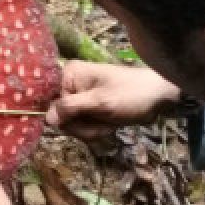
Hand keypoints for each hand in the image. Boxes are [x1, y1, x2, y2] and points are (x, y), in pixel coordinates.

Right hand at [45, 61, 181, 140]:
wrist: (158, 97)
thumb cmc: (131, 94)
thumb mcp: (100, 102)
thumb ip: (71, 109)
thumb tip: (46, 119)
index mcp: (69, 74)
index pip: (50, 103)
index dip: (65, 117)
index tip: (83, 119)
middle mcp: (71, 84)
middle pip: (61, 117)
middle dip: (81, 126)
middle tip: (101, 123)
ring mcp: (80, 97)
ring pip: (72, 125)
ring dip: (91, 129)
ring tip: (109, 123)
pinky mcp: (89, 108)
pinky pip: (82, 126)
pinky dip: (96, 129)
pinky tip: (110, 124)